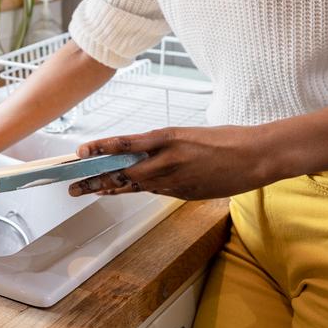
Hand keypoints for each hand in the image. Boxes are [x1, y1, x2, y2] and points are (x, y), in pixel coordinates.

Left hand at [68, 125, 275, 200]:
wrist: (254, 157)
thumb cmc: (224, 139)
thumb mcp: (187, 134)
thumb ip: (161, 144)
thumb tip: (139, 151)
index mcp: (168, 137)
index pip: (126, 144)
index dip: (101, 149)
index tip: (81, 151)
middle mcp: (168, 159)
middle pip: (124, 171)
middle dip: (96, 178)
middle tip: (73, 183)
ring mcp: (176, 179)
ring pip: (135, 185)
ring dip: (110, 187)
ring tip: (88, 190)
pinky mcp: (184, 193)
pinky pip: (154, 191)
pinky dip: (134, 190)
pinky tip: (118, 191)